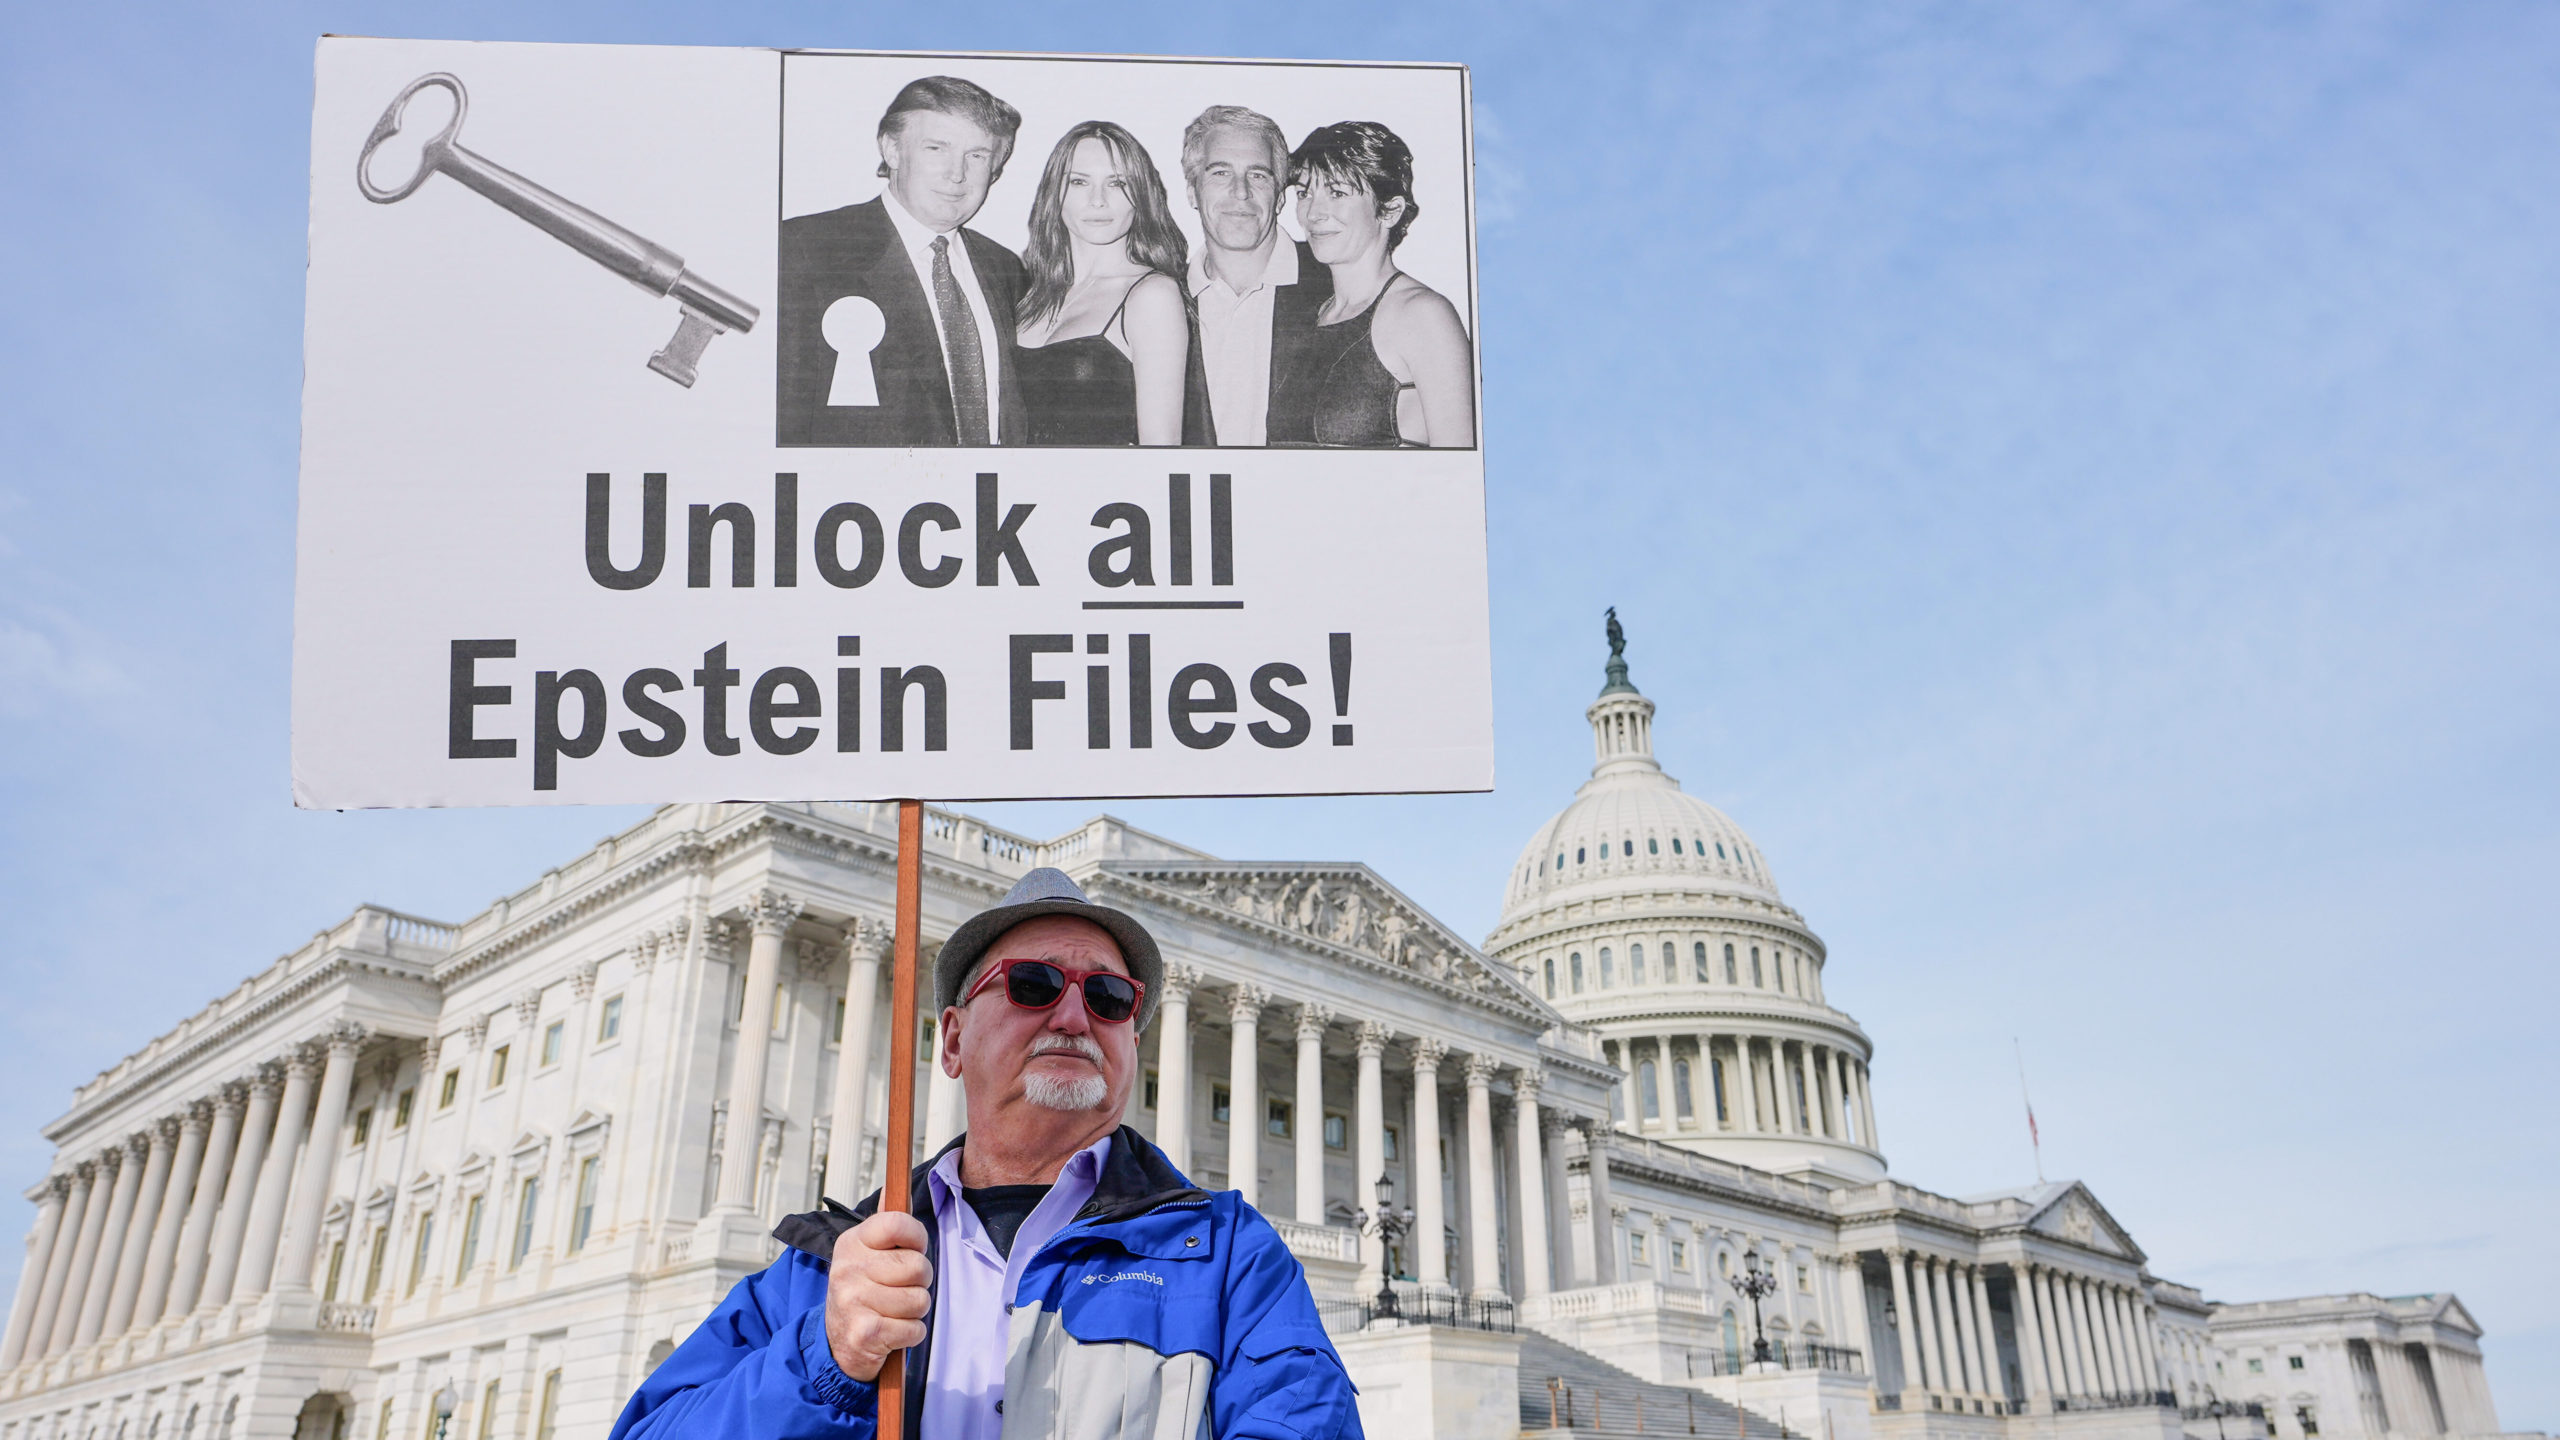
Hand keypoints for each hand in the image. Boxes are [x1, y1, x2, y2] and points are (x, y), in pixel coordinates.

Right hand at [825, 1211, 932, 1382]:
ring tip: (894, 1310)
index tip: (912, 1248)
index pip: (897, 1223)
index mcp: (852, 1242)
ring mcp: (854, 1301)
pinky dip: (910, 1333)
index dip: (916, 1237)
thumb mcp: (866, 1253)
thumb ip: (885, 1223)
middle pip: (918, 1266)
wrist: (837, 1342)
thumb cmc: (862, 1292)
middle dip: (919, 1281)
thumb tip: (894, 1186)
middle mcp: (848, 1269)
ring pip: (920, 1300)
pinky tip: (892, 1331)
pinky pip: (914, 1329)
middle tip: (900, 1288)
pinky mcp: (865, 1333)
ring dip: (915, 1310)